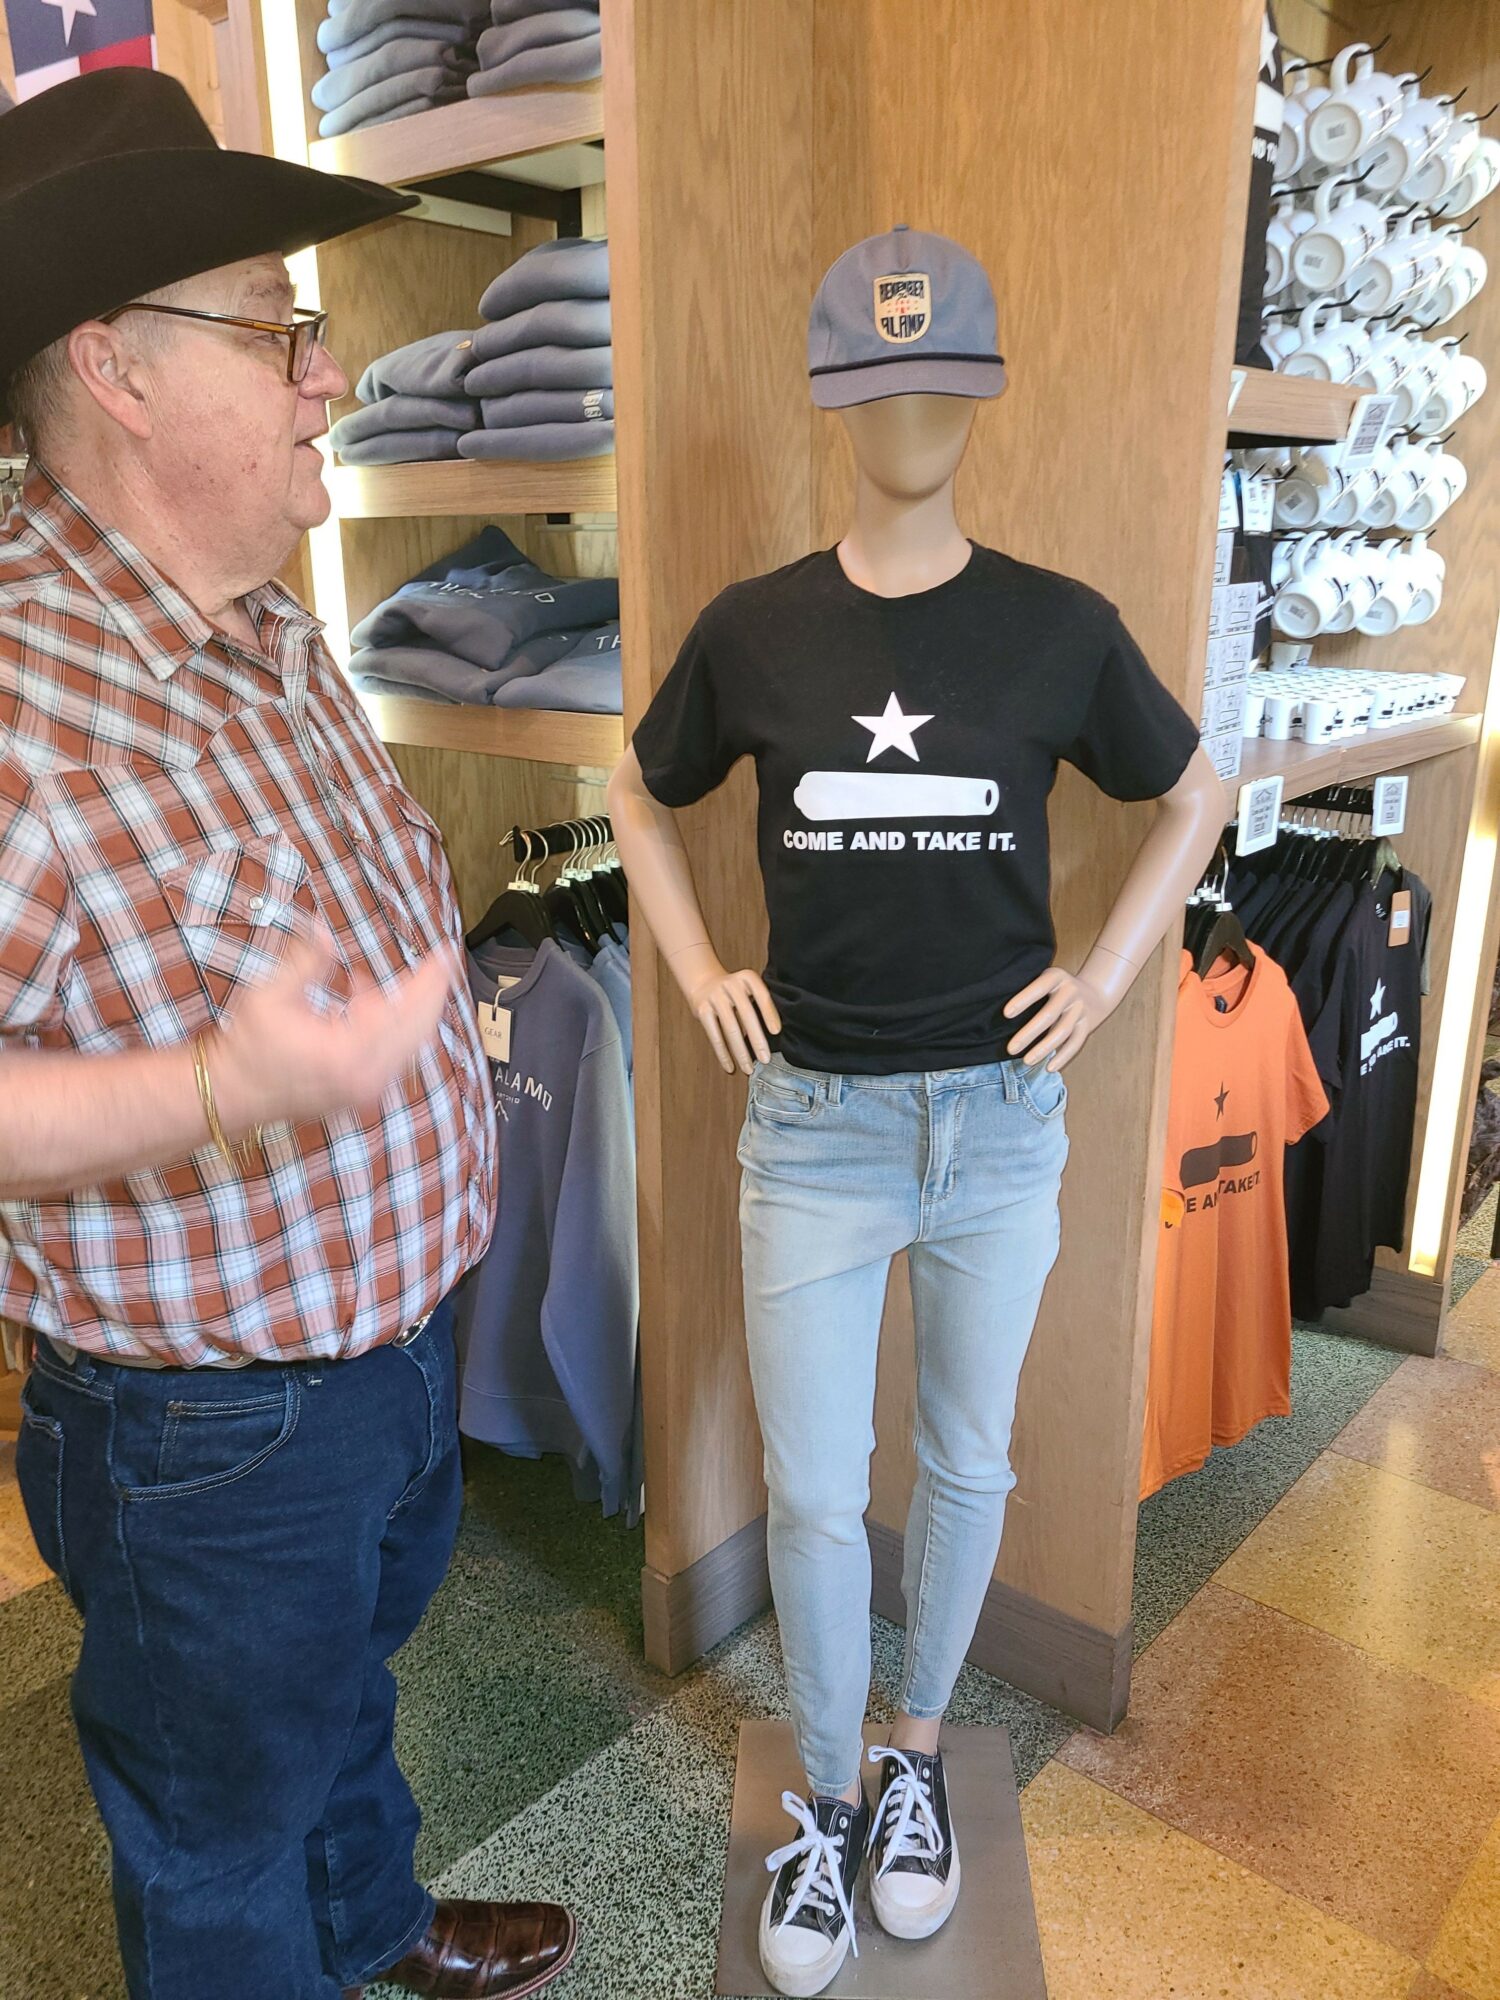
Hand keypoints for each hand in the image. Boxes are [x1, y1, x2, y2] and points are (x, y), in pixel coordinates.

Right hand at [208, 930, 454, 1132]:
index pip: (407, 1012)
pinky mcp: (361, 1092)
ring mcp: (366, 1089)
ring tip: (369, 981)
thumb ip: (304, 961)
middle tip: (441, 960)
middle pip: (420, 1030)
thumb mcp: (269, 996)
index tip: (446, 954)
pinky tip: (360, 1002)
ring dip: (407, 1009)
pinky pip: (393, 1055)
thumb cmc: (246, 1046)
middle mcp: (367, 1077)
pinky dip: (391, 1027)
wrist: (230, 1093)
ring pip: (410, 1044)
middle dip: (432, 992)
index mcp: (349, 1053)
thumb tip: (325, 931)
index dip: (430, 981)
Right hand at [686, 959, 781, 1075]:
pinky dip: (723, 1054)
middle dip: (757, 1040)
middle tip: (765, 1059)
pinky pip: (714, 1035)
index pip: (762, 996)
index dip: (770, 1014)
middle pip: (746, 1015)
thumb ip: (760, 1004)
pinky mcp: (702, 1010)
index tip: (776, 1032)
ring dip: (740, 1052)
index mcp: (747, 977)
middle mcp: (731, 984)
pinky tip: (730, 1066)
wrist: (703, 981)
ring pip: (730, 1029)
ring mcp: (715, 997)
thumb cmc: (734, 991)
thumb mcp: (748, 988)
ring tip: (748, 1068)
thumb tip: (776, 1035)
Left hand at [1002, 965, 1114, 1071]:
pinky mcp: (1088, 1025)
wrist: (1095, 992)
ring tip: (1026, 1061)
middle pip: (1049, 1015)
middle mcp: (1070, 992)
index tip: (1006, 1014)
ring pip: (1062, 1032)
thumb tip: (996, 1012)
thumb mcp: (1046, 979)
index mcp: (1056, 977)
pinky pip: (1076, 1043)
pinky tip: (1049, 1068)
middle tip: (1010, 1049)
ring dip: (1044, 1049)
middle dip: (1028, 1033)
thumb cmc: (1056, 988)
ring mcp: (1080, 1009)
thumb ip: (1028, 989)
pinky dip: (1063, 1057)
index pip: (1038, 988)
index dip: (1023, 1000)